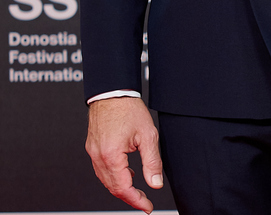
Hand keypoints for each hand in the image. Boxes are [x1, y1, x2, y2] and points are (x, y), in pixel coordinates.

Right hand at [86, 97, 162, 212]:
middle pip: (112, 187)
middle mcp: (98, 156)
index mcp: (111, 155)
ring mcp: (93, 152)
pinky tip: (126, 173)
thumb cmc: (128, 108)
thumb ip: (152, 162)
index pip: (123, 188)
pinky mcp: (92, 146)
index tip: (147, 207)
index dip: (136, 201)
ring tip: (137, 190)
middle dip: (129, 197)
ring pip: (105, 180)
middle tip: (144, 201)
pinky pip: (101, 169)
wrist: (112, 90)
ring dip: (121, 187)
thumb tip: (155, 184)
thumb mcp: (147, 135)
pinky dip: (113, 176)